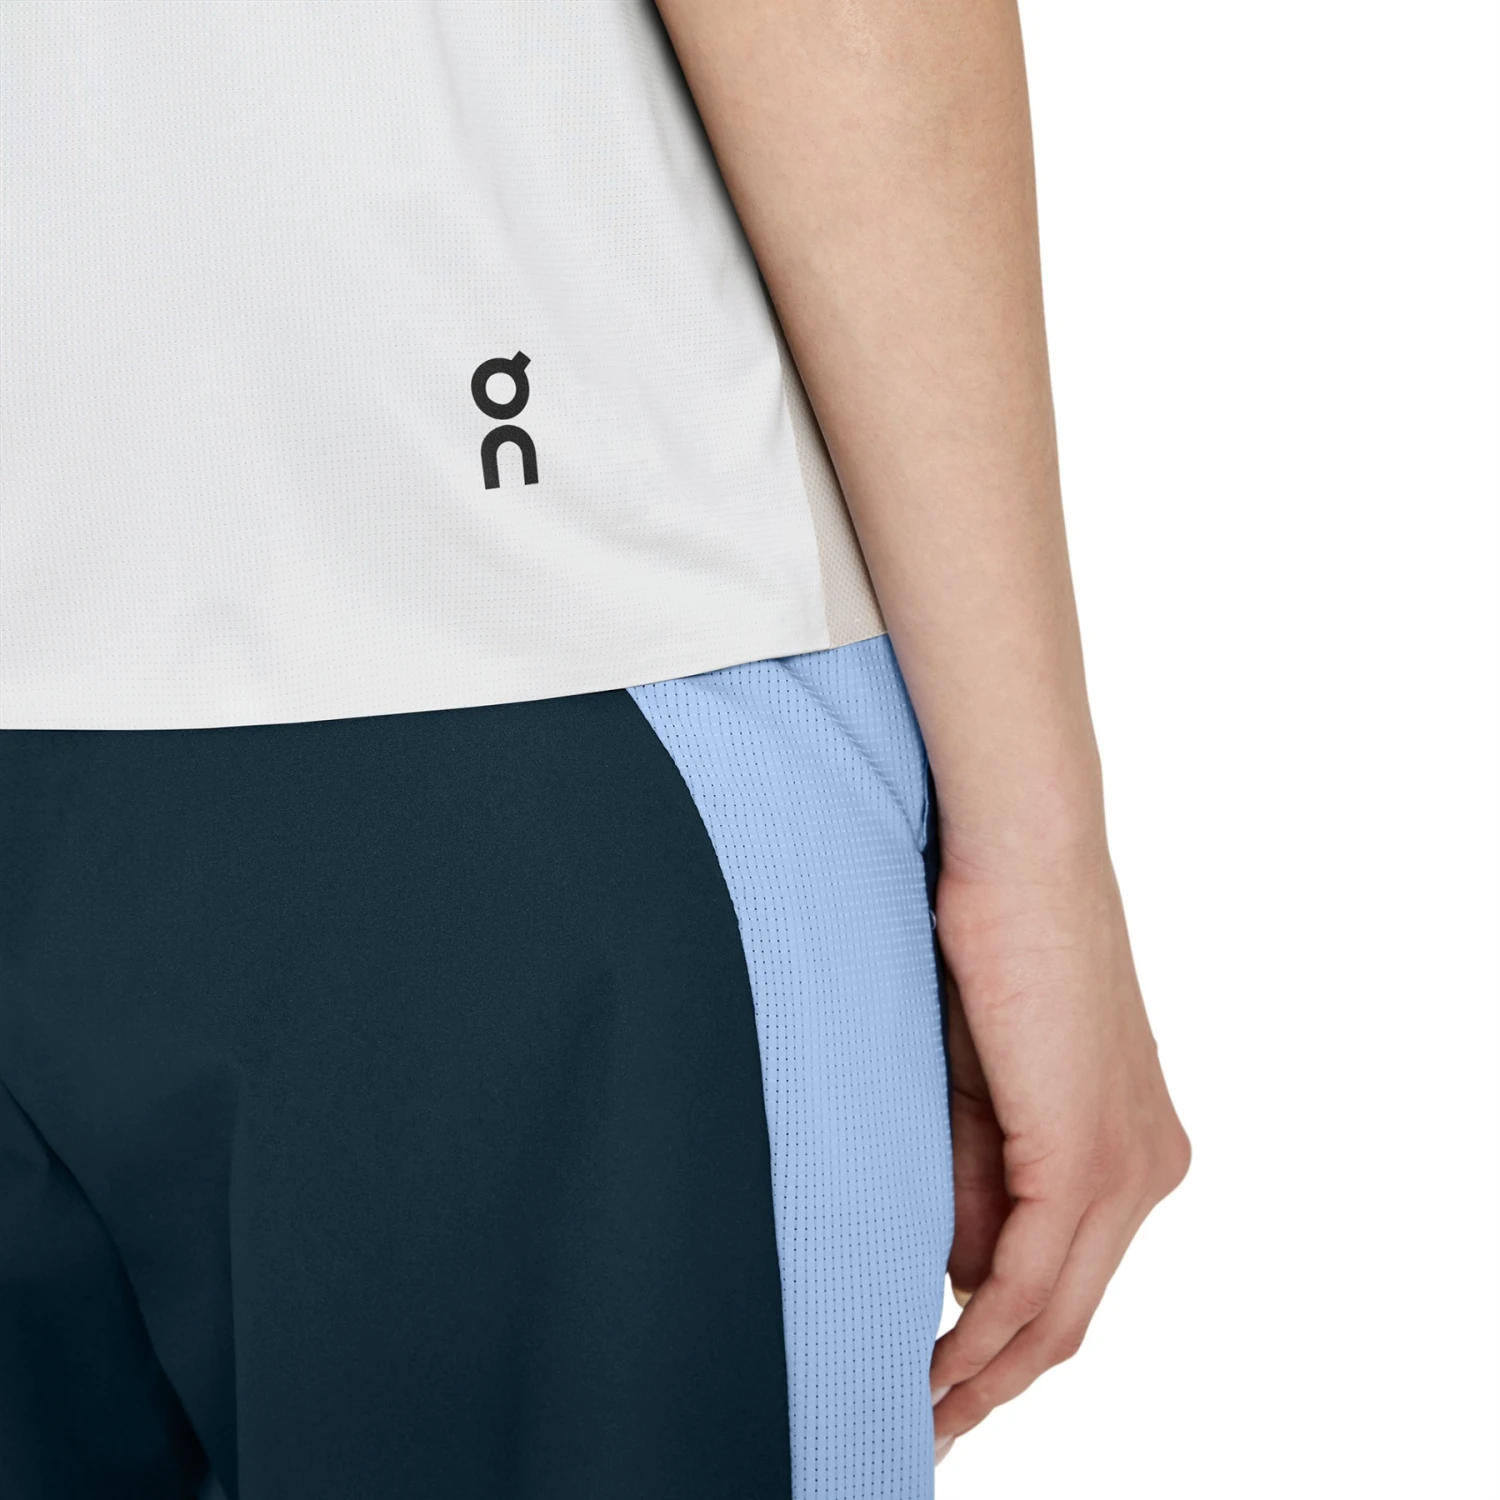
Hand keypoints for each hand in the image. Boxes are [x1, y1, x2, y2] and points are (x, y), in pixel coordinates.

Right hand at [929, 845, 1189, 1460]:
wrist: (1020, 852)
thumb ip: (977, 1183)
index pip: (1067, 1275)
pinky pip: (1030, 1275)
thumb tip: (965, 1280)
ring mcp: (1125, 1161)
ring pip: (1055, 1309)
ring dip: (985, 1373)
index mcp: (1129, 1143)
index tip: (946, 1382)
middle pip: (1069, 1312)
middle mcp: (1147, 1165)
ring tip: (920, 1414)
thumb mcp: (974, 1089)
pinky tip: (937, 1364)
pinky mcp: (1087, 1152)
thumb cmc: (988, 942)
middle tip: (928, 1426)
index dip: (1008, 1346)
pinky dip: (984, 1330)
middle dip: (995, 1382)